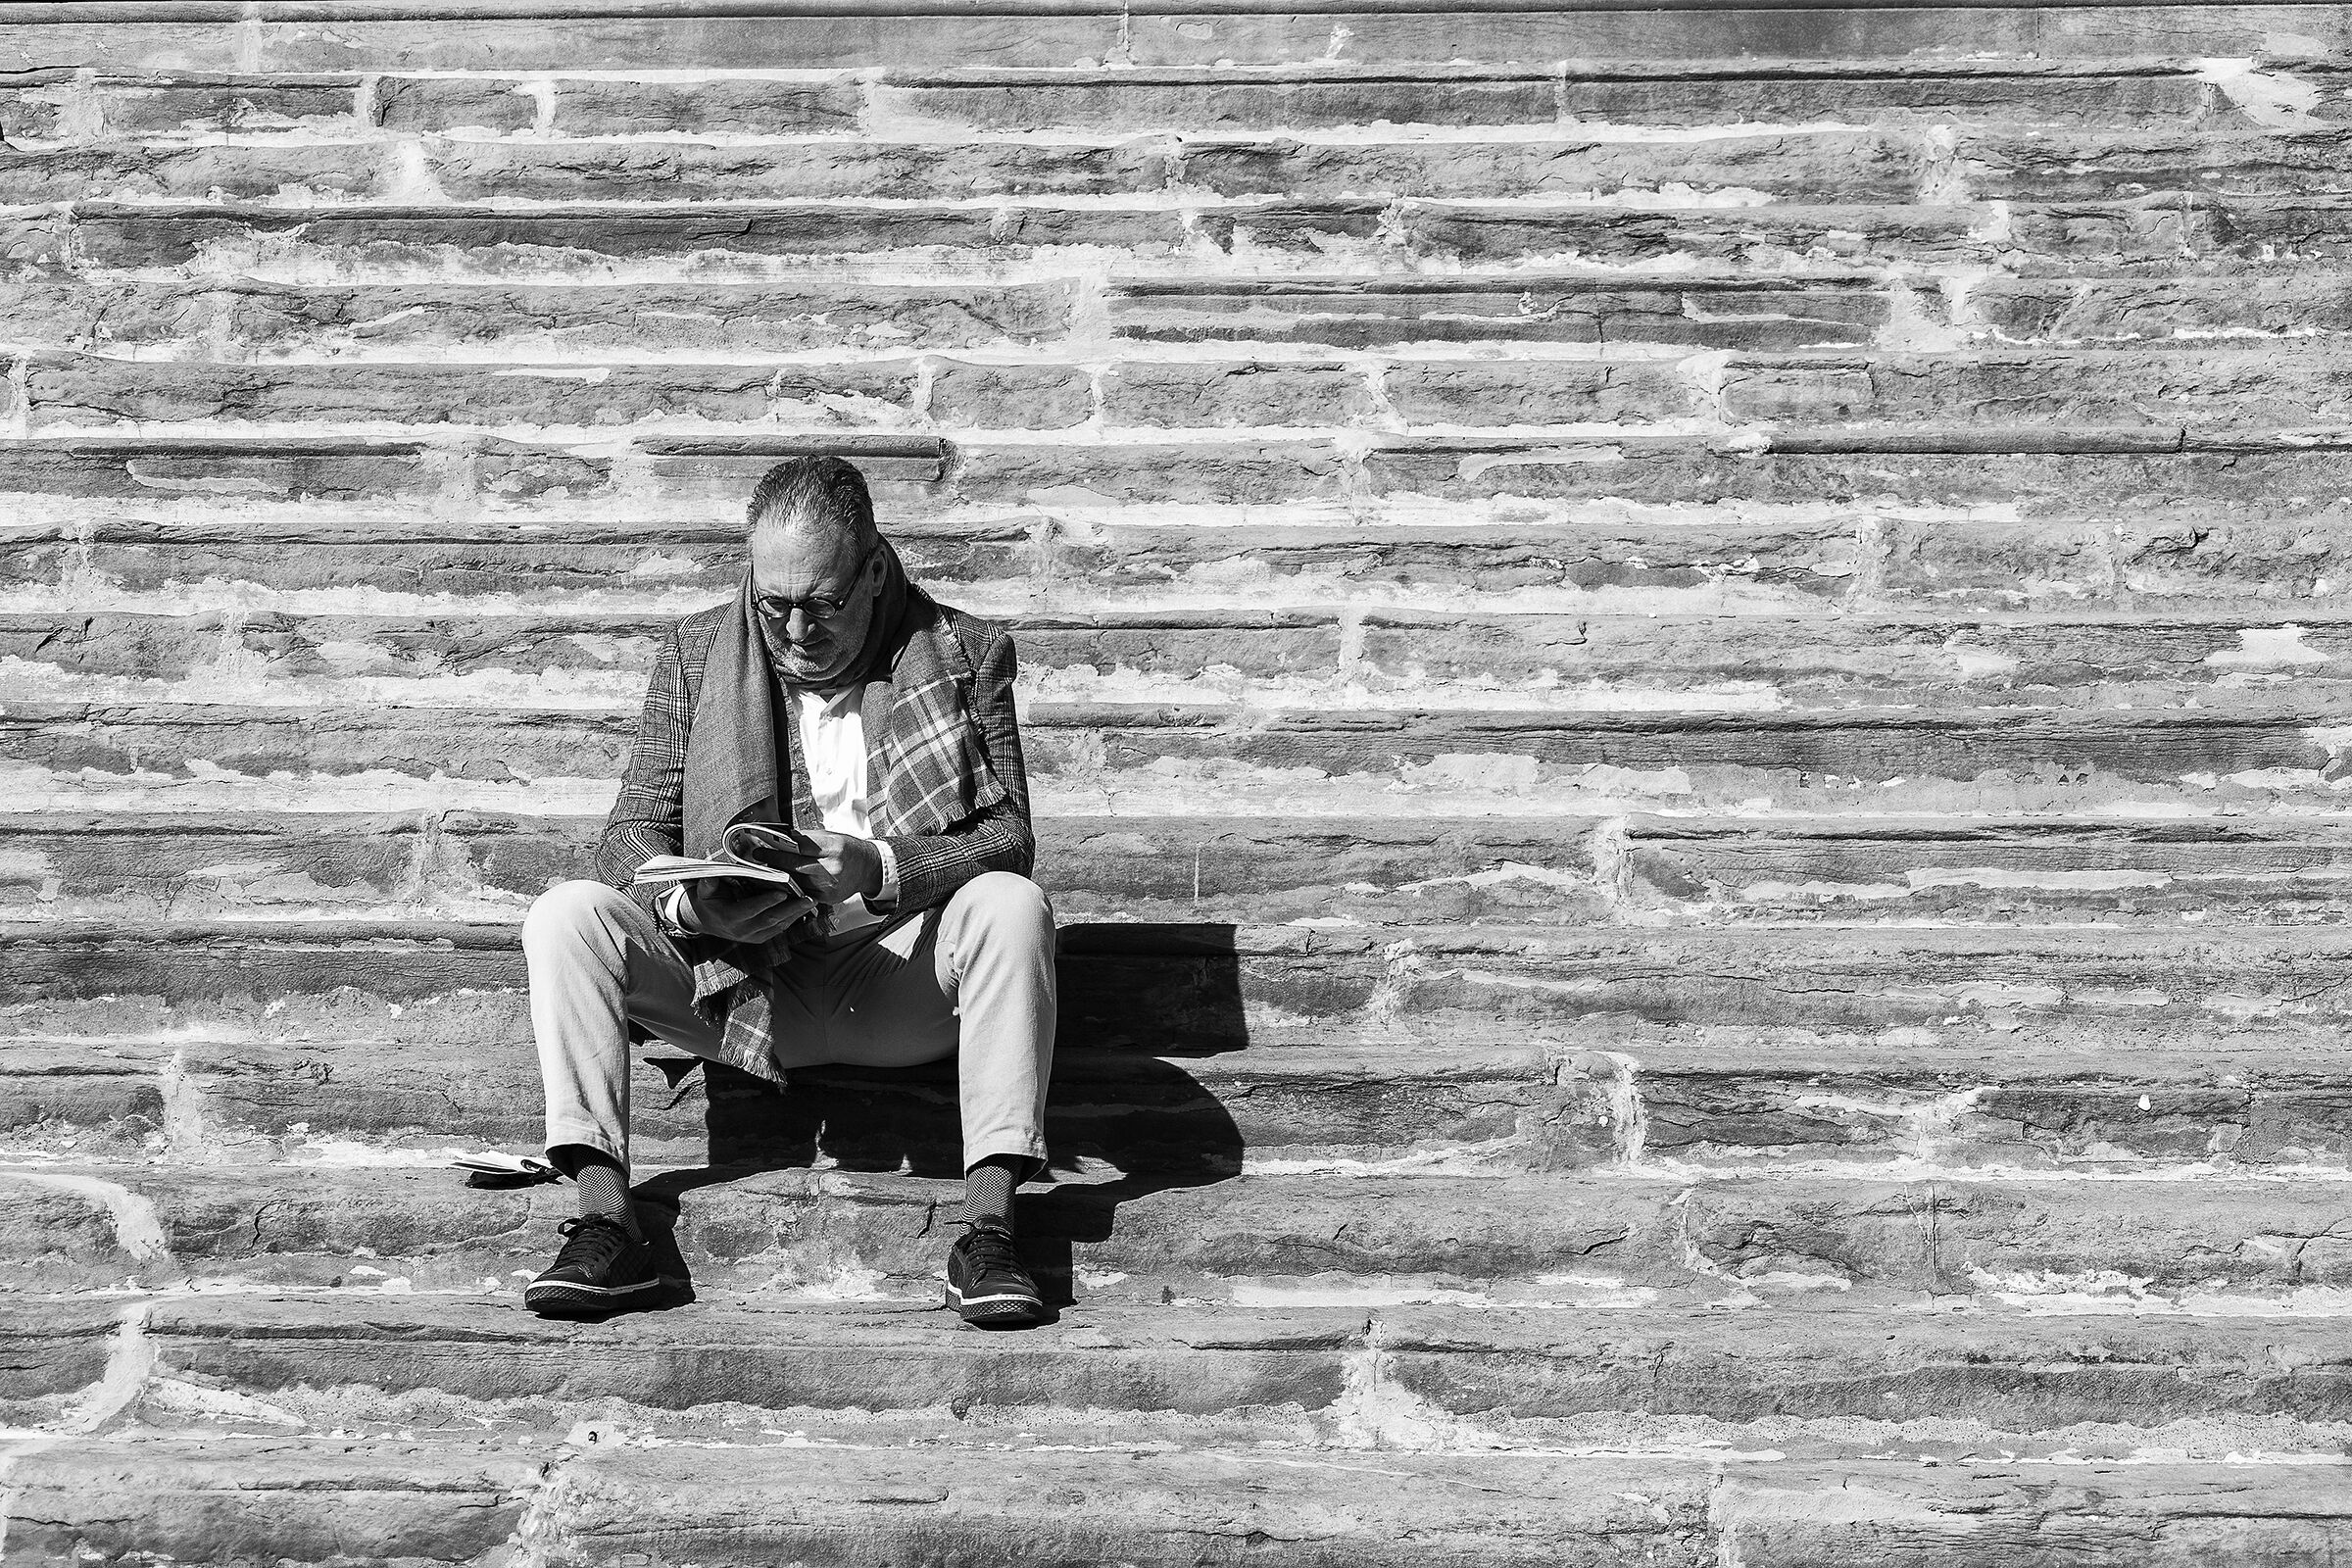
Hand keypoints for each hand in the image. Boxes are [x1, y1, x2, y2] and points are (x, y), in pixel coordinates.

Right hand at [677, 880, 815, 943]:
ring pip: (779, 926)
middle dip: (792, 909)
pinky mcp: (761, 938)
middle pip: (771, 920)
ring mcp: (753, 936)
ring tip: (812, 902)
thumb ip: (708, 882)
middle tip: (809, 899)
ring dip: (797, 914)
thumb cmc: (707, 901)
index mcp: (730, 918)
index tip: (782, 892)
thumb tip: (710, 873)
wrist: (706, 922)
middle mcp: (743, 930)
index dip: (767, 901)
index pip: (751, 910)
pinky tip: (804, 909)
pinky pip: (780, 929)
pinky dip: (793, 919)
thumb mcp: (703, 891)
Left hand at [773, 830, 882, 902]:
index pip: (799, 847)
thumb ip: (807, 839)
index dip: (778, 847)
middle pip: (794, 866)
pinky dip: (791, 886)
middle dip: (774, 861)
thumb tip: (782, 839)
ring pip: (796, 881)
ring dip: (779, 875)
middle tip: (758, 856)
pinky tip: (781, 881)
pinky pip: (803, 892)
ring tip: (767, 868)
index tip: (763, 846)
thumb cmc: (849, 849)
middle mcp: (833, 868)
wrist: (869, 868)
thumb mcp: (831, 836)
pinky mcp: (827, 898)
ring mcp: (830, 886)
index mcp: (834, 848)